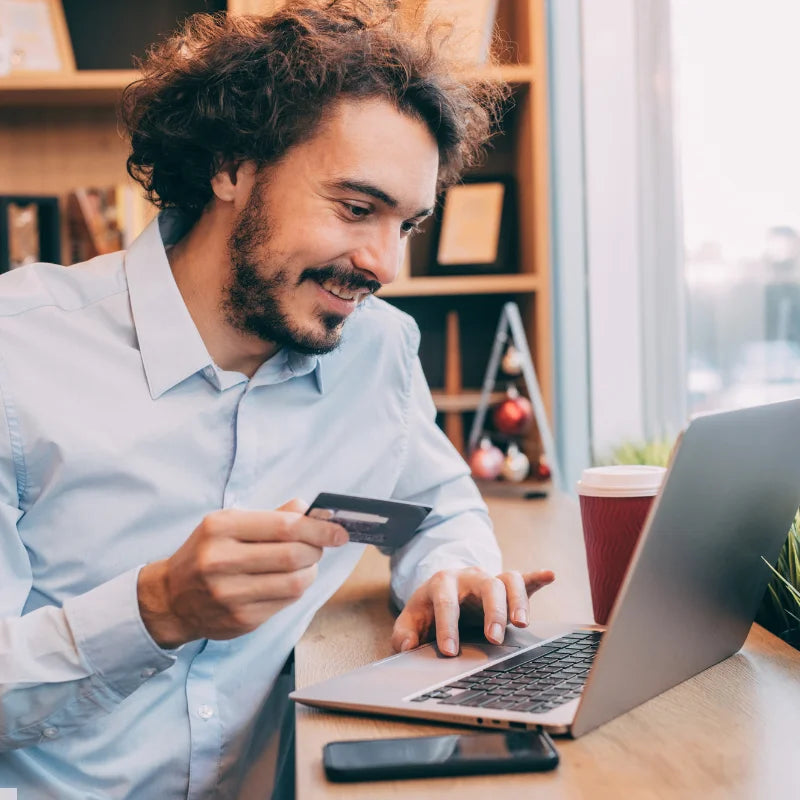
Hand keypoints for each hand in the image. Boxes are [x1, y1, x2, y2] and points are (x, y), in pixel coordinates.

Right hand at [137, 499, 347, 647]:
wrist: (171, 598)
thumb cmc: (207, 553)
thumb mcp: (229, 523)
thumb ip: (272, 516)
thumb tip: (309, 509)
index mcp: (221, 527)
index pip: (284, 526)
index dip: (318, 528)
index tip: (339, 530)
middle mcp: (221, 560)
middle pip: (293, 555)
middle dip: (317, 549)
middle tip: (320, 545)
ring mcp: (230, 593)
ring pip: (295, 582)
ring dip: (310, 571)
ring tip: (305, 563)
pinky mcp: (241, 619)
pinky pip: (286, 602)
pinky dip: (296, 589)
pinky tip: (288, 581)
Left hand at [390, 567, 554, 655]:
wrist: (441, 589)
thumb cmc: (427, 609)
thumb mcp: (411, 619)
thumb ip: (404, 634)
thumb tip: (406, 648)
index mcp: (442, 583)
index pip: (446, 604)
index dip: (447, 627)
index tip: (450, 652)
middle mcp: (469, 577)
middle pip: (485, 587)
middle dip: (491, 612)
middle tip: (494, 639)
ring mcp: (489, 579)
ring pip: (507, 581)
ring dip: (517, 600)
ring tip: (523, 623)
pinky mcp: (505, 585)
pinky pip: (523, 578)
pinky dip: (537, 577)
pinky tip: (549, 576)